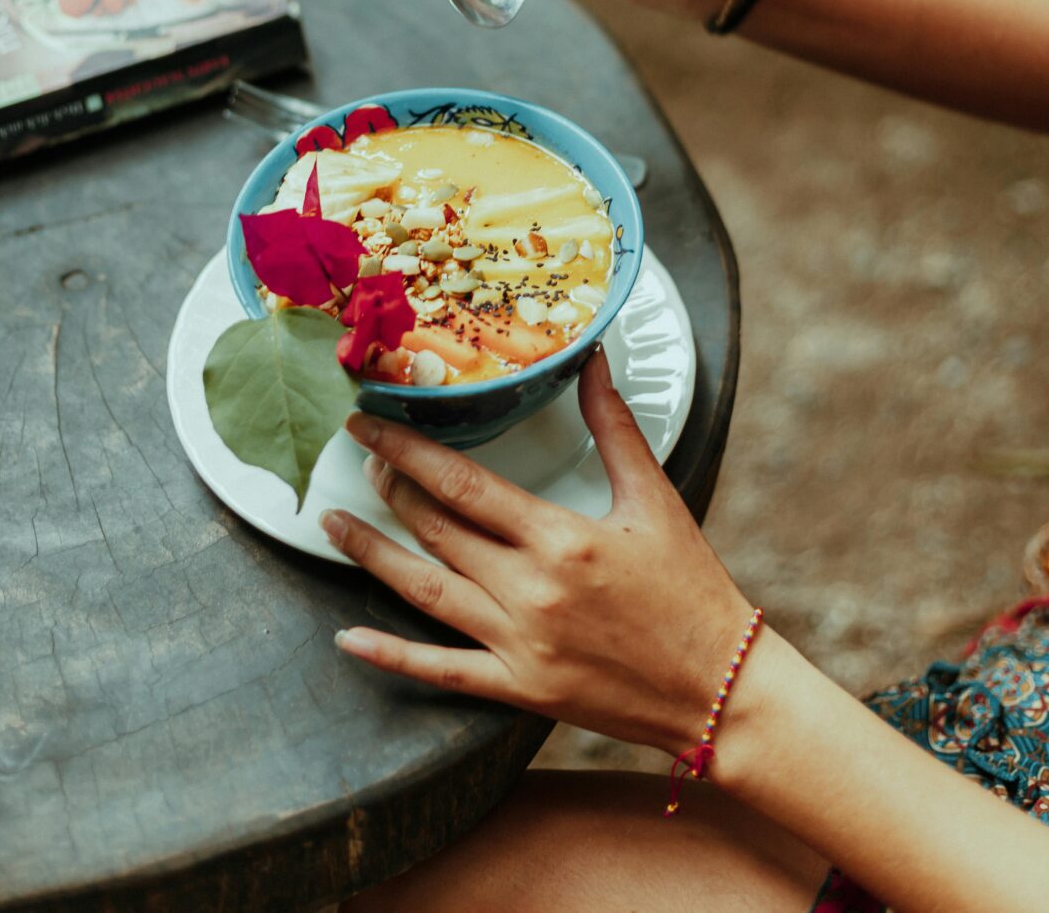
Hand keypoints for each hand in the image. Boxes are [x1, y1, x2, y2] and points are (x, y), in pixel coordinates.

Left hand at [320, 350, 751, 754]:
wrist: (718, 686)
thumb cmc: (690, 587)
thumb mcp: (654, 497)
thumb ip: (613, 426)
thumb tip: (591, 358)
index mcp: (560, 537)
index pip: (462, 483)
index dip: (406, 451)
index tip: (368, 424)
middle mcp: (530, 591)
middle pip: (435, 531)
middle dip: (390, 490)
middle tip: (359, 459)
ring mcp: (519, 646)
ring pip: (426, 591)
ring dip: (372, 555)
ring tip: (330, 524)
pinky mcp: (519, 690)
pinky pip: (441, 672)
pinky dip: (391, 657)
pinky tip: (348, 639)